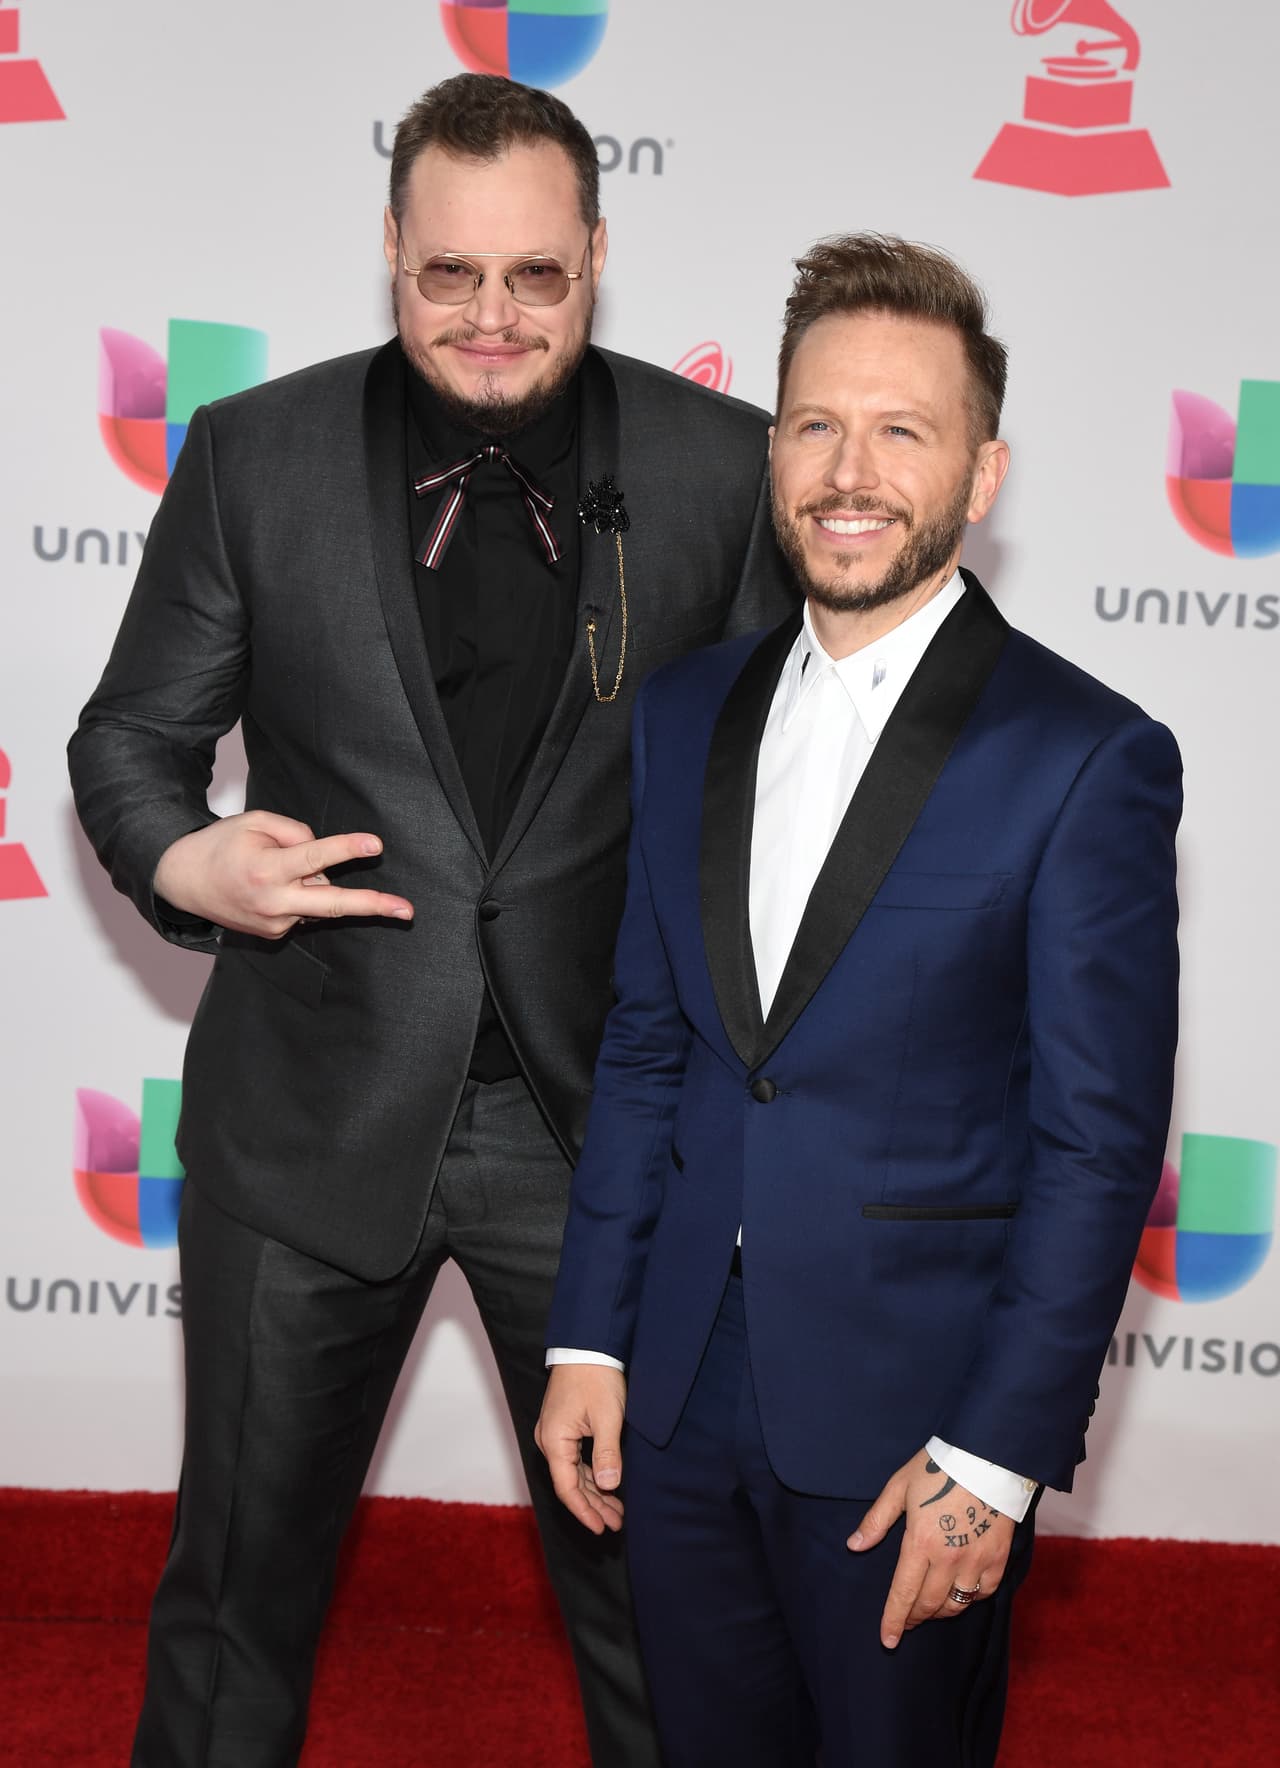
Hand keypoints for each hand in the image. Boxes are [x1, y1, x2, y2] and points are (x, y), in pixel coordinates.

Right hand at [153, 811, 413, 937]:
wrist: (183, 882)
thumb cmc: (221, 846)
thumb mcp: (254, 822)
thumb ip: (295, 832)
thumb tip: (326, 856)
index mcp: (266, 869)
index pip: (315, 857)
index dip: (347, 849)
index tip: (375, 846)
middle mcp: (273, 902)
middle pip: (333, 904)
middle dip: (373, 906)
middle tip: (407, 910)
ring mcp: (275, 923)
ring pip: (318, 899)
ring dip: (313, 882)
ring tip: (270, 869)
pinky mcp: (275, 934)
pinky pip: (304, 909)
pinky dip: (299, 894)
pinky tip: (271, 887)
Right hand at [535, 1364, 626, 1535]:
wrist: (588, 1345)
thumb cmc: (597, 1377)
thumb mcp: (607, 1417)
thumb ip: (607, 1454)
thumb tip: (610, 1487)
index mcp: (554, 1440)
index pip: (567, 1488)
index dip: (584, 1512)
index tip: (602, 1528)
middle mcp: (549, 1440)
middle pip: (570, 1484)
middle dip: (593, 1506)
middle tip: (616, 1523)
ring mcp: (555, 1434)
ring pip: (574, 1473)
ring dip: (594, 1492)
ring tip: (616, 1511)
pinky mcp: (564, 1427)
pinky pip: (575, 1459)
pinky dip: (592, 1474)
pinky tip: (607, 1486)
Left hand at [848, 1448, 1015, 1648]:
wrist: (986, 1457)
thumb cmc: (937, 1467)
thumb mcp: (899, 1487)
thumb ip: (876, 1520)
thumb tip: (854, 1545)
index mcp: (920, 1543)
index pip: (903, 1594)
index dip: (894, 1620)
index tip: (888, 1641)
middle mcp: (949, 1559)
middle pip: (929, 1604)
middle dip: (915, 1618)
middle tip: (906, 1621)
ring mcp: (977, 1561)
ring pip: (956, 1604)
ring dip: (940, 1612)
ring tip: (929, 1610)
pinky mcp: (999, 1558)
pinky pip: (983, 1592)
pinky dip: (970, 1599)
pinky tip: (960, 1594)